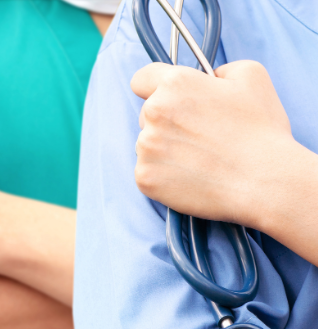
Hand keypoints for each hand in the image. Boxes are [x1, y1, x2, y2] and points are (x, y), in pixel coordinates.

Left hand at [132, 60, 296, 228]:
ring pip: (146, 146)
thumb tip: (208, 78)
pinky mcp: (145, 178)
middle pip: (146, 116)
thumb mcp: (251, 77)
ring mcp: (146, 148)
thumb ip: (219, 70)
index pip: (142, 80)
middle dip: (165, 124)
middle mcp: (154, 112)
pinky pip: (146, 173)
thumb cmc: (260, 132)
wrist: (262, 182)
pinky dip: (162, 177)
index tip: (166, 101)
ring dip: (164, 151)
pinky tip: (189, 178)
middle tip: (197, 138)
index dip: (153, 89)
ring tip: (197, 161)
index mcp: (175, 84)